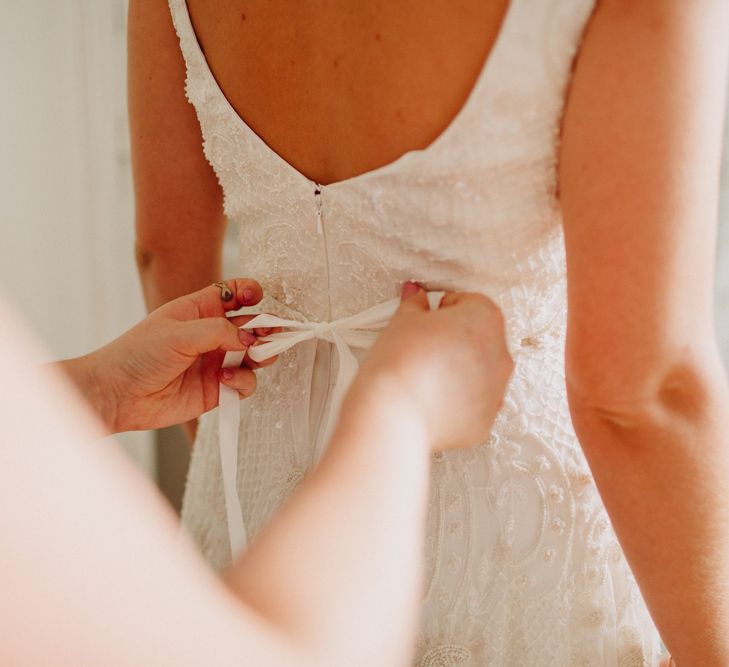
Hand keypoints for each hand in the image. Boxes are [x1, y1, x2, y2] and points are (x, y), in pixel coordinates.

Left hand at [69, 279, 272, 432]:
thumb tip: (251, 339)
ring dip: (260, 355)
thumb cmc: (137, 355)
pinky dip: (243, 381)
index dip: (251, 292)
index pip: (235, 293)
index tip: (257, 297)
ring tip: (254, 357)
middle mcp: (212, 335)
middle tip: (269, 335)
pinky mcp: (218, 389)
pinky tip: (225, 380)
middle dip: (265, 328)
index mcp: (200, 310)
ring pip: (255, 355)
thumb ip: (219, 331)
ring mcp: (216, 362)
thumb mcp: (178, 332)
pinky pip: (245, 383)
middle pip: (252, 325)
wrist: (117, 394)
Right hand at [347, 283, 512, 451]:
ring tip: (427, 376)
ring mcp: (497, 391)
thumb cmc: (400, 364)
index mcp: (485, 319)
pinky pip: (475, 404)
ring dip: (461, 370)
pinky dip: (458, 401)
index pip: (469, 302)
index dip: (444, 310)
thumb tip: (416, 295)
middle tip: (426, 346)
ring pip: (480, 373)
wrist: (394, 413)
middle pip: (481, 338)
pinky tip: (432, 399)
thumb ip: (415, 304)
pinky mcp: (485, 420)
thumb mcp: (403, 321)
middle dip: (457, 340)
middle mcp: (500, 354)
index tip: (428, 320)